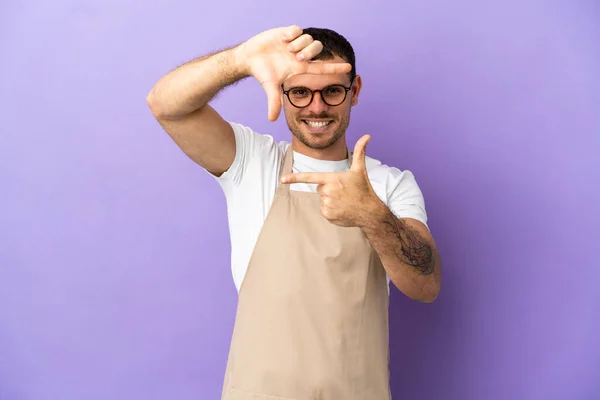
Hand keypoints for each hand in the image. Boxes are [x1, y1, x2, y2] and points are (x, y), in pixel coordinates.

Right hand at [237, 25, 351, 121]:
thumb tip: (272, 120)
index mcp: (300, 68)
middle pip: (318, 49)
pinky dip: (290, 34)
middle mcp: (301, 55)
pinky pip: (298, 29)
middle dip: (309, 52)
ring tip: (285, 47)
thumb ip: (274, 102)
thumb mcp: (270, 87)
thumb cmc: (262, 72)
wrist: (250, 57)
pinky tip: (281, 40)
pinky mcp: (288, 32)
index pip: (322, 68)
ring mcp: (296, 43)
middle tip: (295, 56)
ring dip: (298, 44)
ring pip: (309, 38)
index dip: (335, 68)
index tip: (349, 68)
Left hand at [280, 135, 384, 227]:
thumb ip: (360, 151)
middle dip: (329, 188)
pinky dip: (331, 209)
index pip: (309, 177)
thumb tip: (367, 135)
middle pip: (320, 187)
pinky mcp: (327, 216)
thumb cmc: (364, 190)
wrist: (370, 212)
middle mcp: (327, 192)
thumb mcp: (360, 170)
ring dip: (330, 199)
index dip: (294, 178)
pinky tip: (342, 209)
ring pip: (322, 199)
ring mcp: (326, 205)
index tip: (282, 179)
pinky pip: (324, 210)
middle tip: (343, 191)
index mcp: (332, 179)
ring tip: (344, 201)